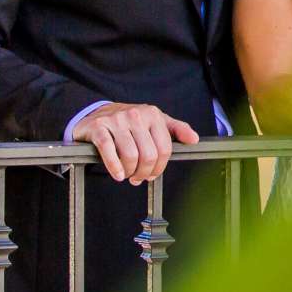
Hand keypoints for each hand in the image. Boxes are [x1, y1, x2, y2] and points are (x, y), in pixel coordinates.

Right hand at [68, 102, 199, 183]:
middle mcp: (136, 115)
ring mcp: (117, 120)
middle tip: (138, 178)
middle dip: (144, 172)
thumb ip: (176, 130)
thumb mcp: (156, 122)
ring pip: (130, 155)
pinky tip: (118, 174)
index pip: (164, 149)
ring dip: (130, 172)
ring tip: (127, 175)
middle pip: (148, 155)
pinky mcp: (99, 127)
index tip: (152, 174)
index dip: (159, 168)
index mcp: (153, 114)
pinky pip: (109, 151)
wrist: (97, 114)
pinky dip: (115, 167)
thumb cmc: (130, 122)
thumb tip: (194, 139)